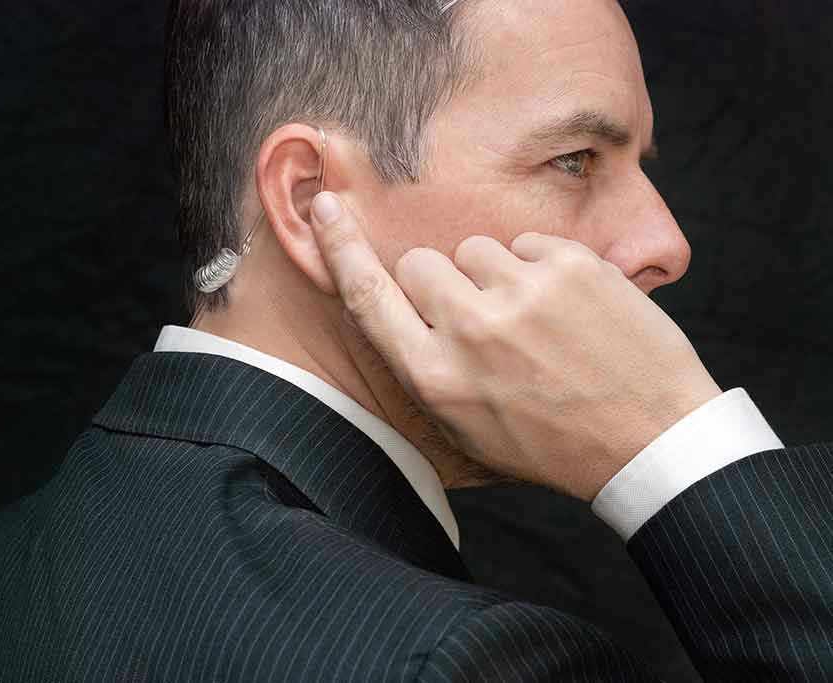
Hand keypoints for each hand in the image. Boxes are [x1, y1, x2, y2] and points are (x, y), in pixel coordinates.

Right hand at [309, 191, 721, 501]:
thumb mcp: (466, 426)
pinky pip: (526, 242)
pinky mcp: (569, 265)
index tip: (326, 207)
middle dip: (442, 283)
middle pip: (420, 264)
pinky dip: (540, 267)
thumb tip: (396, 301)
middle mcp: (469, 331)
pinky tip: (567, 309)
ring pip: (474, 248)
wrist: (650, 439)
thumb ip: (423, 365)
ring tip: (534, 320)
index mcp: (436, 377)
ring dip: (494, 275)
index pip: (367, 297)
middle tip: (481, 317)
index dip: (340, 248)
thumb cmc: (550, 440)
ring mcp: (522, 293)